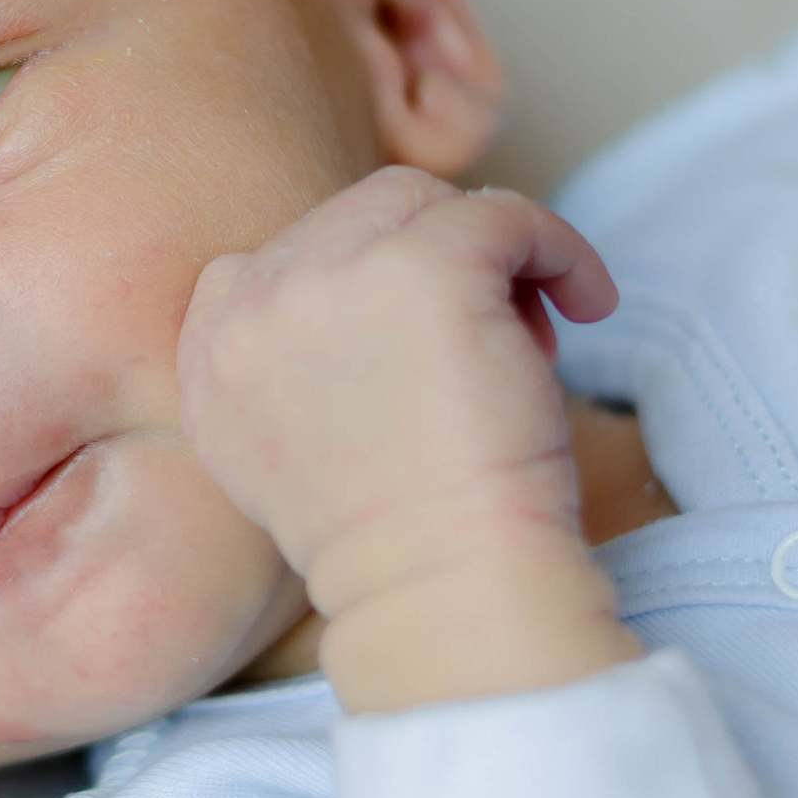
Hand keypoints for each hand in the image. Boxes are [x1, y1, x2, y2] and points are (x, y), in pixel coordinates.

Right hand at [178, 167, 639, 706]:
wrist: (440, 591)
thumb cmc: (389, 544)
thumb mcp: (284, 454)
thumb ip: (287, 366)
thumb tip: (376, 297)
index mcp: (208, 354)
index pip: (271, 259)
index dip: (355, 283)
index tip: (411, 340)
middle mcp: (251, 305)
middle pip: (354, 218)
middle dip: (426, 266)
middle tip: (487, 342)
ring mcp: (331, 277)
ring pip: (424, 206)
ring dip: (488, 256)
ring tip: (530, 337)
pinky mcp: (424, 267)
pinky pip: (505, 213)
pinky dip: (559, 249)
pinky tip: (589, 303)